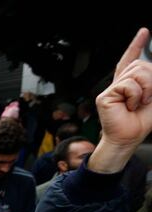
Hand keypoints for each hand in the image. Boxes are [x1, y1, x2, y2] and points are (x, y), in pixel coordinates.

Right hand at [89, 27, 151, 172]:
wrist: (129, 138)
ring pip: (136, 73)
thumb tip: (151, 74)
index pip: (132, 60)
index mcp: (130, 83)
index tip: (144, 32)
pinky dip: (135, 96)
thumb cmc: (141, 122)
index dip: (136, 45)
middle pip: (141, 65)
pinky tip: (129, 106)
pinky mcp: (105, 96)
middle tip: (146, 99)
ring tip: (138, 103)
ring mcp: (111, 89)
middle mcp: (119, 84)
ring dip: (145, 89)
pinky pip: (127, 85)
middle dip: (151, 80)